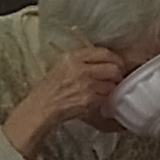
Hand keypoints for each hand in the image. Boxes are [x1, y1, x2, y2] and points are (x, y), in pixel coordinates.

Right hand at [0, 46, 123, 159]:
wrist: (42, 107)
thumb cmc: (50, 88)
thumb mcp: (62, 66)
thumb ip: (81, 60)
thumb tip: (103, 61)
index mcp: (73, 57)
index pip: (104, 52)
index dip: (115, 59)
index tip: (118, 64)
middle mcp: (80, 68)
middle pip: (113, 68)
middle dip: (118, 75)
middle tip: (116, 79)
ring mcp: (86, 84)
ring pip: (112, 84)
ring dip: (112, 89)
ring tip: (105, 91)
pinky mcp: (89, 99)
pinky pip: (106, 97)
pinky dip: (106, 100)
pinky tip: (99, 101)